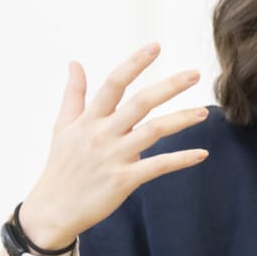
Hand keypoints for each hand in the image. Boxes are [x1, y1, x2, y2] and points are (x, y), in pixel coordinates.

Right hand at [17, 44, 208, 247]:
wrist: (52, 210)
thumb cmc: (61, 166)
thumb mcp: (63, 127)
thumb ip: (74, 94)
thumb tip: (75, 63)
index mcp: (89, 119)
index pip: (114, 84)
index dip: (134, 63)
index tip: (156, 46)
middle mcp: (102, 134)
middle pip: (140, 103)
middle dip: (169, 86)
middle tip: (196, 73)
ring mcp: (113, 157)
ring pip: (153, 131)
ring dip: (181, 120)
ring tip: (204, 112)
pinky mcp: (123, 180)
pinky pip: (158, 166)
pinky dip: (180, 159)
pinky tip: (201, 154)